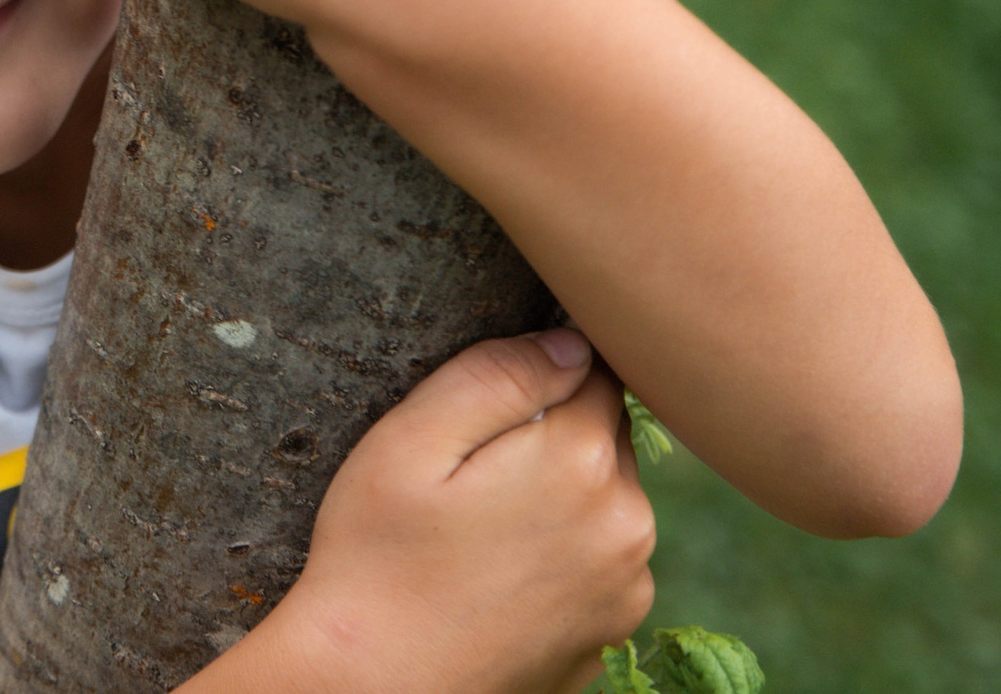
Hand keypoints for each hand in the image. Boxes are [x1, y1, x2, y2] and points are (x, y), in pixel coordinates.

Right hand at [198, 330, 656, 693]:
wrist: (372, 686)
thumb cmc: (375, 556)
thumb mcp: (411, 440)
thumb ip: (497, 375)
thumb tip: (572, 341)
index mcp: (581, 462)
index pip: (595, 369)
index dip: (541, 370)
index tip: (495, 397)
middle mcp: (629, 524)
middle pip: (607, 435)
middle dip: (555, 432)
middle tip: (474, 465)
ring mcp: (627, 587)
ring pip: (608, 498)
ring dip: (564, 492)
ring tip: (482, 522)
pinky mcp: (612, 631)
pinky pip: (603, 560)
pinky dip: (566, 551)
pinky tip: (500, 569)